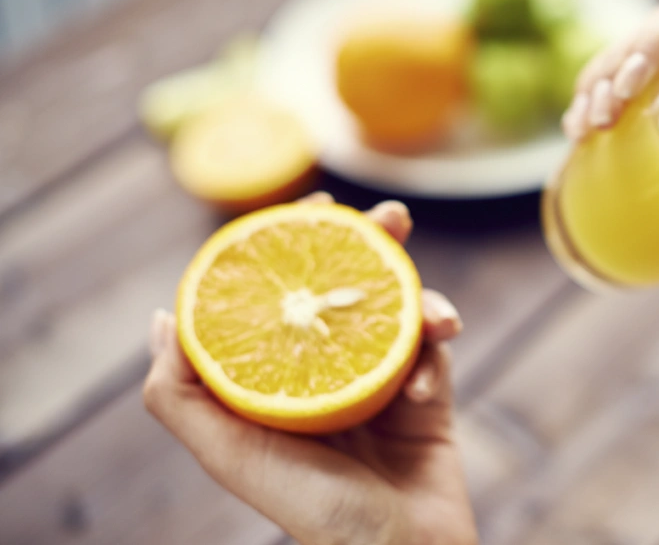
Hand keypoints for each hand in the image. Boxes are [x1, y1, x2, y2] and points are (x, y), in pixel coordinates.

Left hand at [143, 193, 476, 544]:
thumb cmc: (312, 511)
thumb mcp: (230, 453)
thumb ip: (179, 393)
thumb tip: (162, 316)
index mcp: (279, 380)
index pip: (282, 295)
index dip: (294, 245)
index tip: (313, 206)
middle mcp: (327, 373)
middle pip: (348, 288)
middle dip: (371, 244)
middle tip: (391, 216)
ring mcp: (380, 382)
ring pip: (401, 311)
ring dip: (422, 294)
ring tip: (436, 310)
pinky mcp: (428, 397)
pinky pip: (434, 356)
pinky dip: (434, 361)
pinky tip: (426, 388)